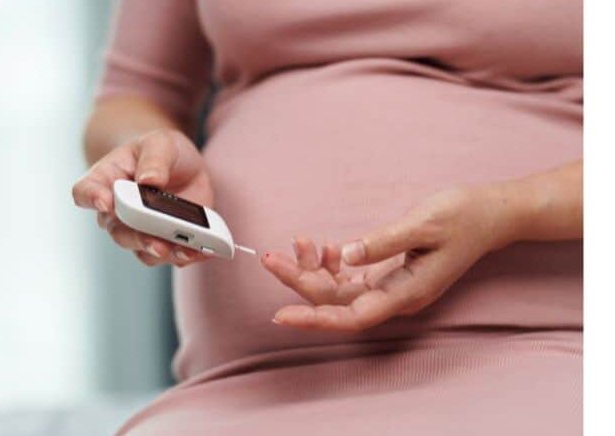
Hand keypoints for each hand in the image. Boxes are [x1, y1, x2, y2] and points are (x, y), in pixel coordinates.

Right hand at [72, 129, 213, 266]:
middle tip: (156, 242)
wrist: (180, 165)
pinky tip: (199, 251)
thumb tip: (150, 180)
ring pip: (142, 249)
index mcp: (106, 180)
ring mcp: (138, 230)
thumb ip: (154, 159)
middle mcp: (116, 212)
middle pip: (117, 231)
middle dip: (138, 238)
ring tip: (185, 251)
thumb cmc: (160, 151)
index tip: (105, 202)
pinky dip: (184, 256)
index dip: (91, 198)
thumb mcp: (160, 143)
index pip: (85, 191)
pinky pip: (168, 256)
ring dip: (164, 253)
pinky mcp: (162, 241)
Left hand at [261, 186, 518, 331]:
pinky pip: (350, 278)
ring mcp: (390, 287)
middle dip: (300, 281)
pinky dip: (331, 263)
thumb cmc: (462, 217)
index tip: (280, 315)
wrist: (489, 215)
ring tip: (296, 242)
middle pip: (336, 302)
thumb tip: (345, 255)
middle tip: (269, 258)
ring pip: (339, 290)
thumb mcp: (424, 223)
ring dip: (313, 270)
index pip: (351, 315)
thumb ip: (383, 241)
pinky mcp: (388, 274)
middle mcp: (395, 297)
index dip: (313, 318)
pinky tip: (323, 246)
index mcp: (405, 293)